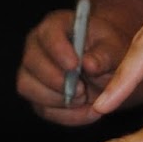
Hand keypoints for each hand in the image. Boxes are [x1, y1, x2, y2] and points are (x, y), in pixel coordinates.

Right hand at [19, 7, 135, 125]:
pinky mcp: (37, 95)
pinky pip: (42, 109)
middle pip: (32, 63)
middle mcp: (37, 47)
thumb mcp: (114, 48)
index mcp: (56, 26)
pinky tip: (89, 113)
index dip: (58, 50)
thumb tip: (89, 64)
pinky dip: (66, 115)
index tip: (75, 65)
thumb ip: (105, 54)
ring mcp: (32, 72)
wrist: (110, 67)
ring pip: (28, 87)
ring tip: (86, 100)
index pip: (48, 34)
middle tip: (81, 90)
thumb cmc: (109, 50)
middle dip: (56, 80)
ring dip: (57, 99)